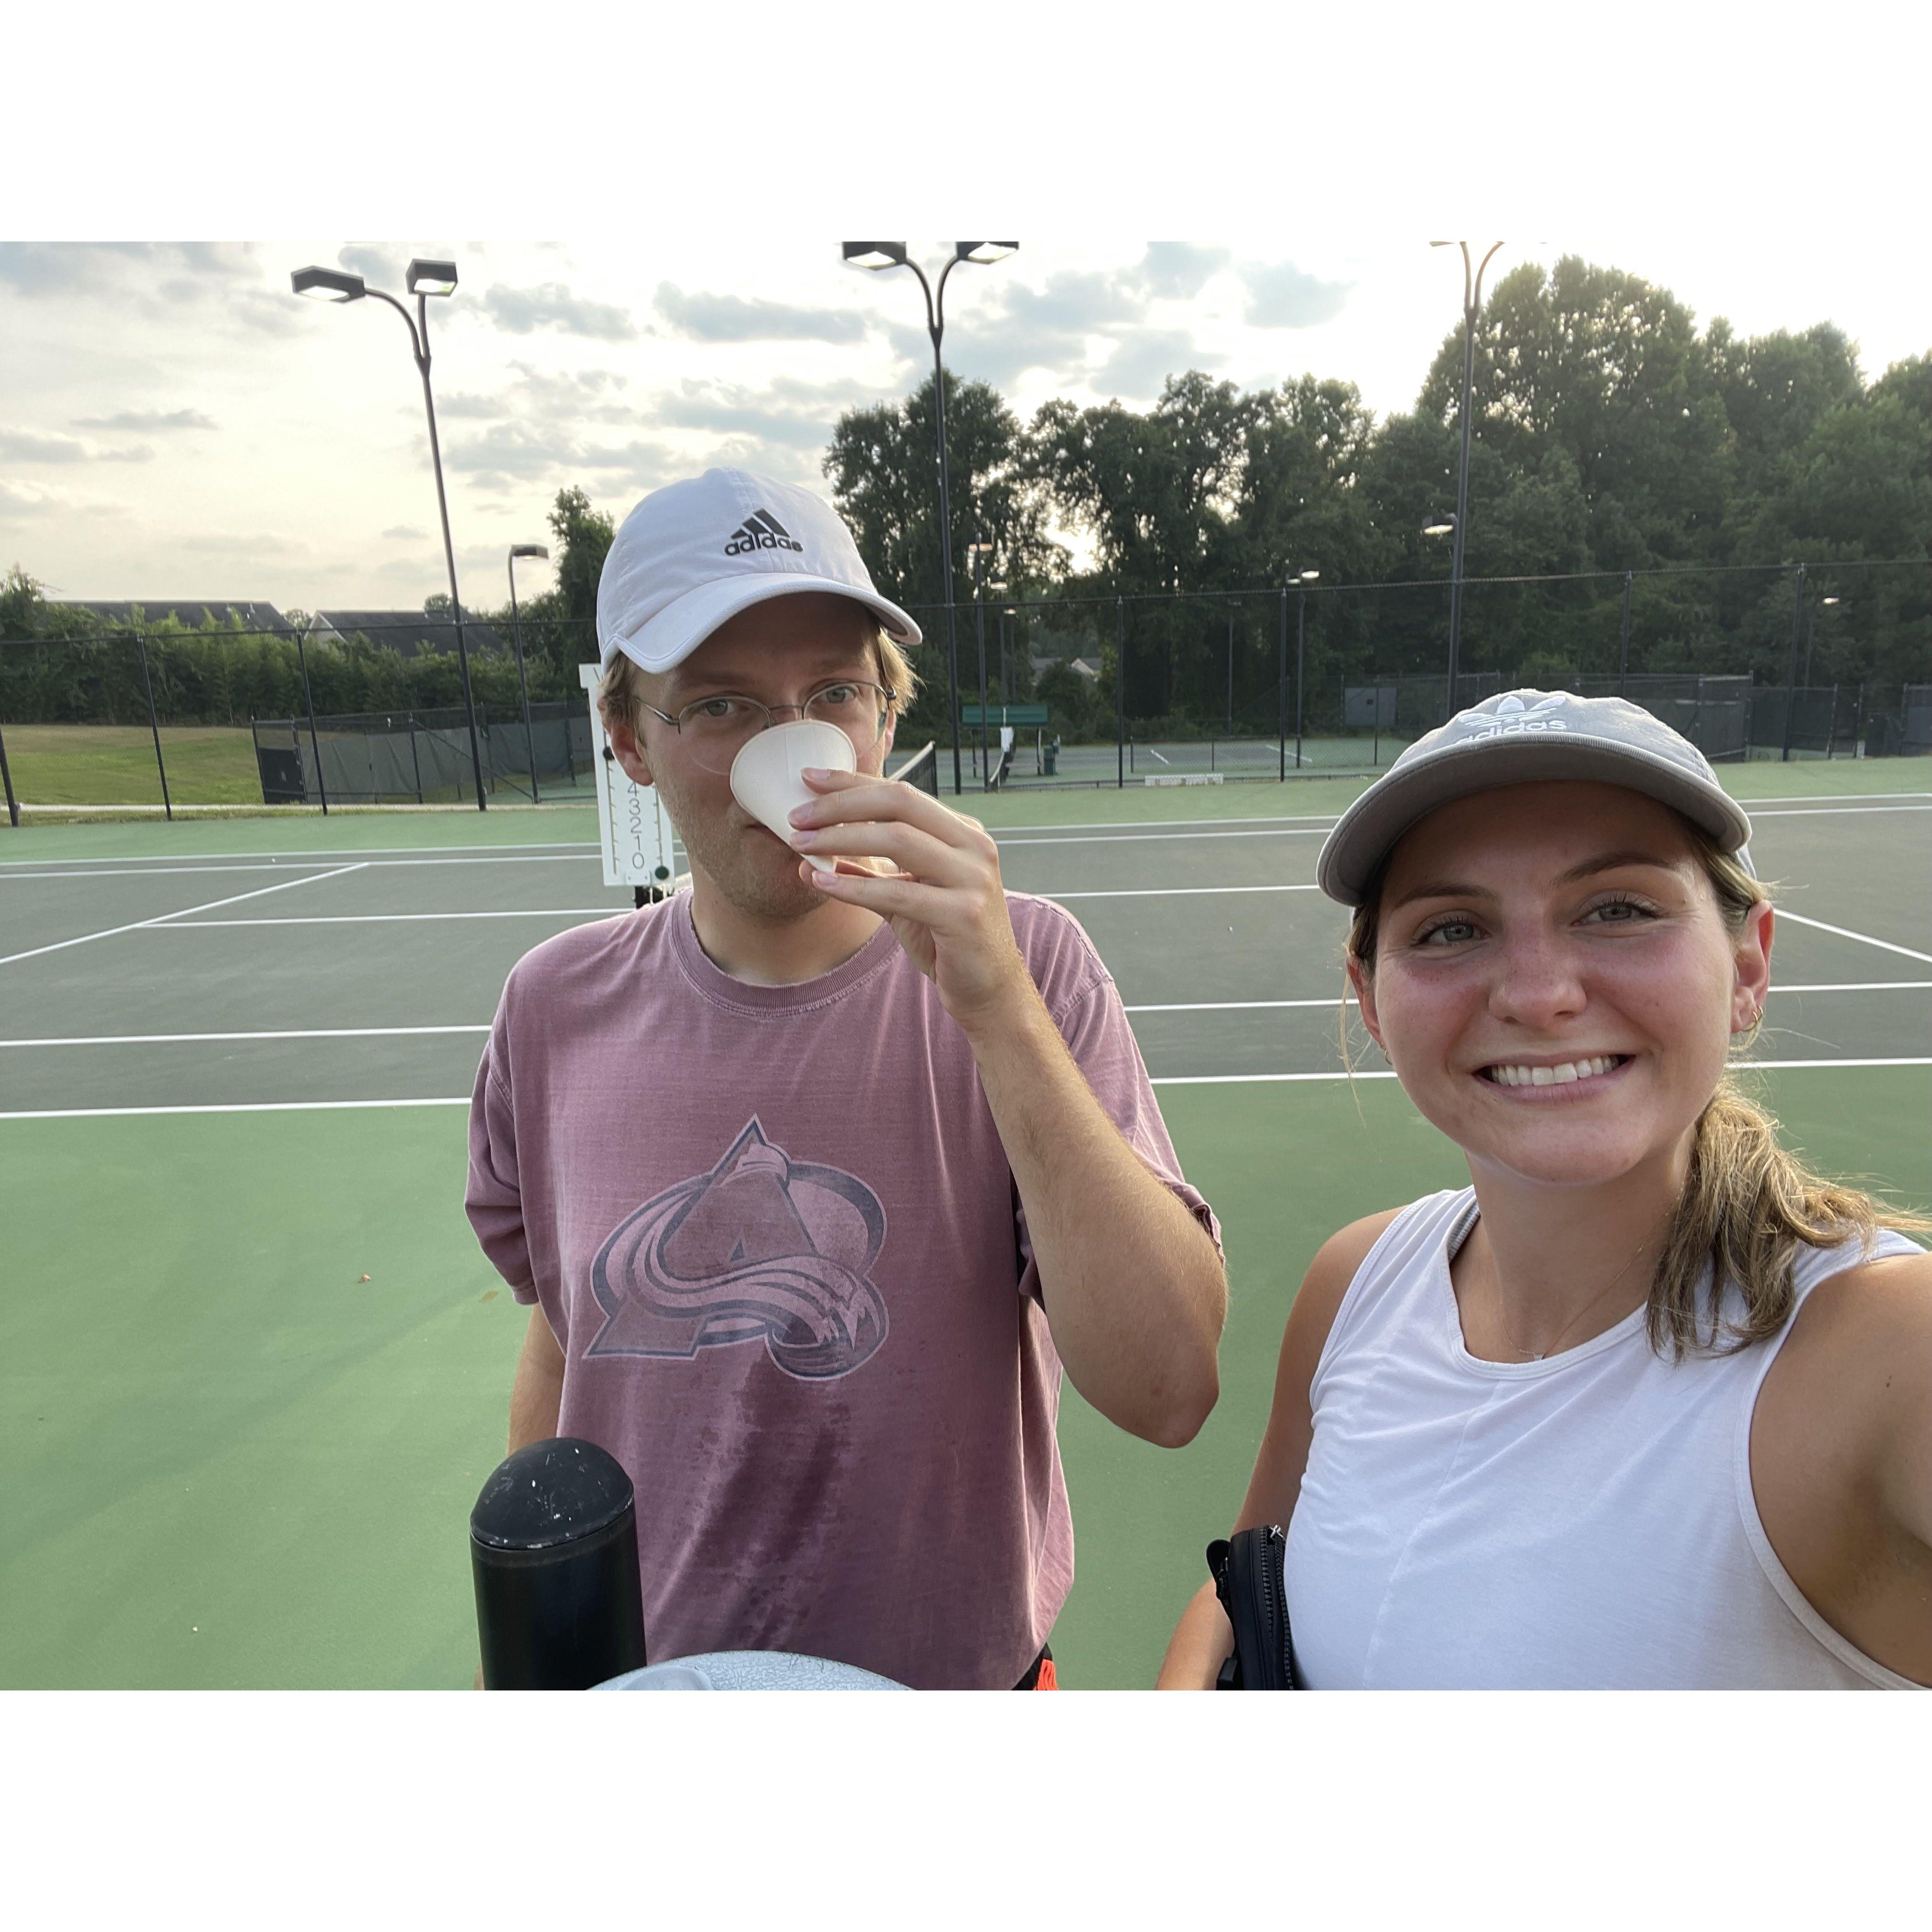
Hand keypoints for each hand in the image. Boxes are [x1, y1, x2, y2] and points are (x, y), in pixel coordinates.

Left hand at [788, 767, 1029, 1029]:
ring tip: (802, 845)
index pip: (902, 793)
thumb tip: (816, 860)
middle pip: (900, 803)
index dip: (852, 782)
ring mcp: (974, 878)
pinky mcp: (965, 914)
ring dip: (841, 839)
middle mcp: (974, 846)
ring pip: (899, 839)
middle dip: (841, 805)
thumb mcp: (905, 899)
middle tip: (797, 816)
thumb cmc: (947, 941)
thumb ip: (871, 874)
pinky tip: (822, 884)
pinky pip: (899, 892)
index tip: (809, 780)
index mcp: (963, 833)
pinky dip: (855, 887)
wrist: (990, 991)